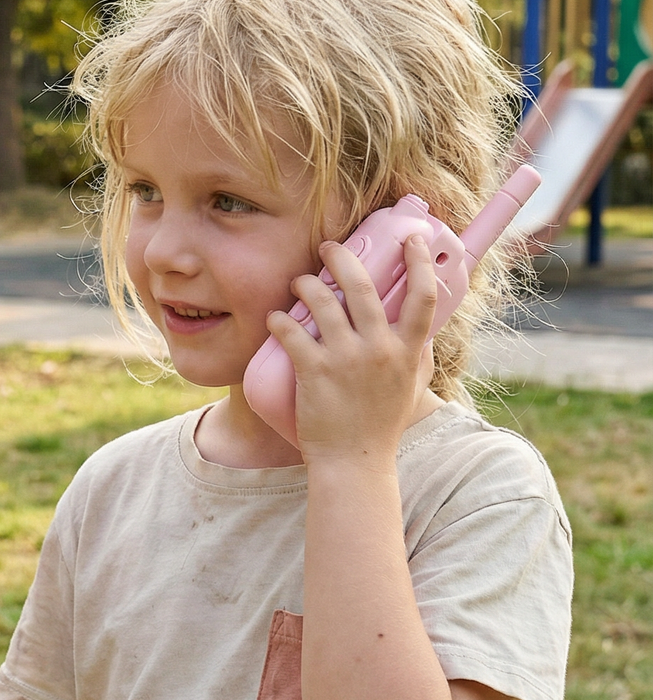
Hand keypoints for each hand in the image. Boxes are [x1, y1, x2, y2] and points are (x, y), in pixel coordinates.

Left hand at [265, 233, 436, 466]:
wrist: (355, 462)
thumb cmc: (381, 425)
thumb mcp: (412, 386)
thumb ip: (419, 356)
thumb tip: (425, 330)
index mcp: (408, 351)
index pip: (423, 296)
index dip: (420, 261)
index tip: (413, 237)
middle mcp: (380, 350)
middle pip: (362, 287)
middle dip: (341, 257)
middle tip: (327, 247)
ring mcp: (346, 360)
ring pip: (321, 303)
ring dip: (305, 284)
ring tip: (298, 283)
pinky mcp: (315, 372)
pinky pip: (292, 332)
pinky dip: (279, 320)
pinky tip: (275, 318)